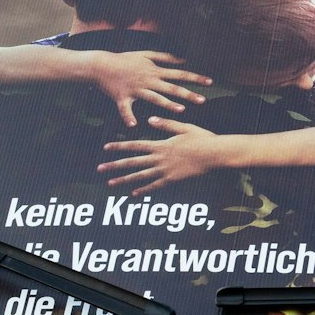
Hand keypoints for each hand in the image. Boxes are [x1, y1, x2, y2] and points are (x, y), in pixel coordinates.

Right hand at [87, 51, 212, 126]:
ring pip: (154, 98)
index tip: (210, 82)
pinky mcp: (122, 97)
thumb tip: (182, 59)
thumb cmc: (124, 60)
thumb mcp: (145, 54)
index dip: (195, 78)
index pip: (180, 74)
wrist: (101, 64)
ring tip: (180, 111)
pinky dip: (128, 117)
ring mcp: (136, 89)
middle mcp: (148, 80)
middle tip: (203, 100)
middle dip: (188, 94)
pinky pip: (125, 109)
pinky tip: (133, 126)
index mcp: (155, 71)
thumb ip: (165, 57)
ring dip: (167, 104)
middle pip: (171, 88)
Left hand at [99, 118, 243, 194]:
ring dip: (124, 180)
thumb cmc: (202, 138)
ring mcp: (165, 170)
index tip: (105, 148)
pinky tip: (134, 194)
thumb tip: (149, 119)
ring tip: (110, 184)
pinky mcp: (173, 180)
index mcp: (161, 144)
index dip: (119, 147)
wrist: (214, 154)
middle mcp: (159, 158)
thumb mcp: (184, 127)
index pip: (135, 145)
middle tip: (100, 169)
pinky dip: (144, 190)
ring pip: (140, 176)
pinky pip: (155, 186)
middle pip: (132, 162)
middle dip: (115, 165)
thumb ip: (166, 124)